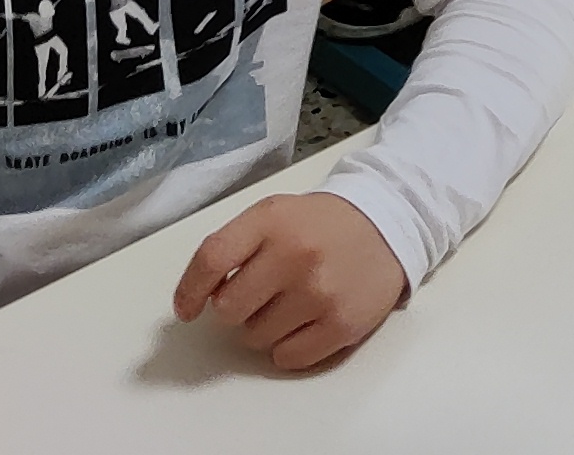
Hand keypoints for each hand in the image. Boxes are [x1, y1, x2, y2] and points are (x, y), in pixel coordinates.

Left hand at [171, 192, 408, 372]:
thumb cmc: (319, 224)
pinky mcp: (342, 325)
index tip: (187, 309)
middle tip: (257, 296)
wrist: (387, 224)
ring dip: (263, 328)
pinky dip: (287, 348)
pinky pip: (287, 358)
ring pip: (255, 338)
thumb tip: (202, 295)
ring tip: (289, 303)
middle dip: (235, 308)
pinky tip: (304, 323)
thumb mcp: (274, 214)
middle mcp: (295, 254)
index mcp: (271, 220)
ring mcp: (320, 292)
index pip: (212, 259)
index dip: (190, 290)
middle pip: (228, 309)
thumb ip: (235, 245)